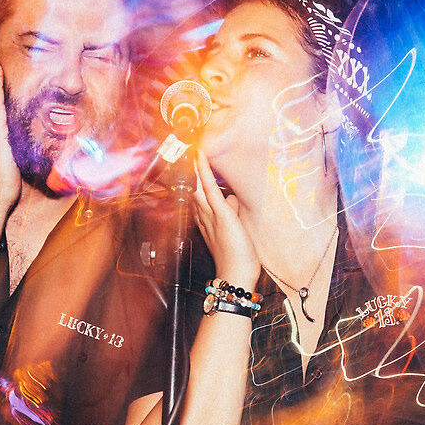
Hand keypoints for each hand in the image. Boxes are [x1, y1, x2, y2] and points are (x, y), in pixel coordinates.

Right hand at [192, 152, 258, 287]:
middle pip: (195, 191)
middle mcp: (205, 218)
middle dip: (191, 173)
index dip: (197, 184)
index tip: (194, 170)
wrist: (236, 276)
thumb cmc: (237, 260)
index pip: (201, 199)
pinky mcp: (220, 213)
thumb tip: (232, 198)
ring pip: (198, 186)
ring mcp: (211, 215)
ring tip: (192, 149)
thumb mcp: (236, 231)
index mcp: (208, 223)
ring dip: (195, 168)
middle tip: (186, 153)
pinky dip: (204, 170)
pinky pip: (209, 188)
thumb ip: (232, 213)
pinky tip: (200, 156)